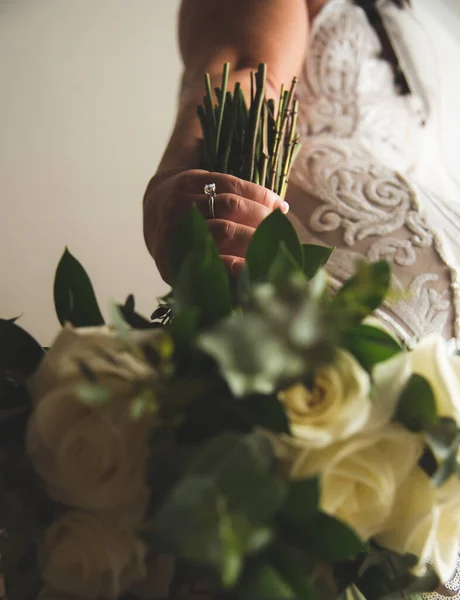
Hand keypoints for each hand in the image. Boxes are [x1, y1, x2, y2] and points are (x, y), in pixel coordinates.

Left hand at [143, 169, 288, 282]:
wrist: (157, 208)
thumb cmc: (184, 248)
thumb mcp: (191, 269)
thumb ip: (216, 277)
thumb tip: (251, 282)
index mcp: (170, 259)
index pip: (202, 261)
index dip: (228, 266)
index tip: (250, 269)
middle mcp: (171, 228)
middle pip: (222, 231)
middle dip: (254, 239)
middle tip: (277, 246)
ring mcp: (180, 200)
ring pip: (231, 205)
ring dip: (261, 215)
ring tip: (279, 225)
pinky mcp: (191, 179)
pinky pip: (232, 184)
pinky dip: (259, 195)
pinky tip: (277, 206)